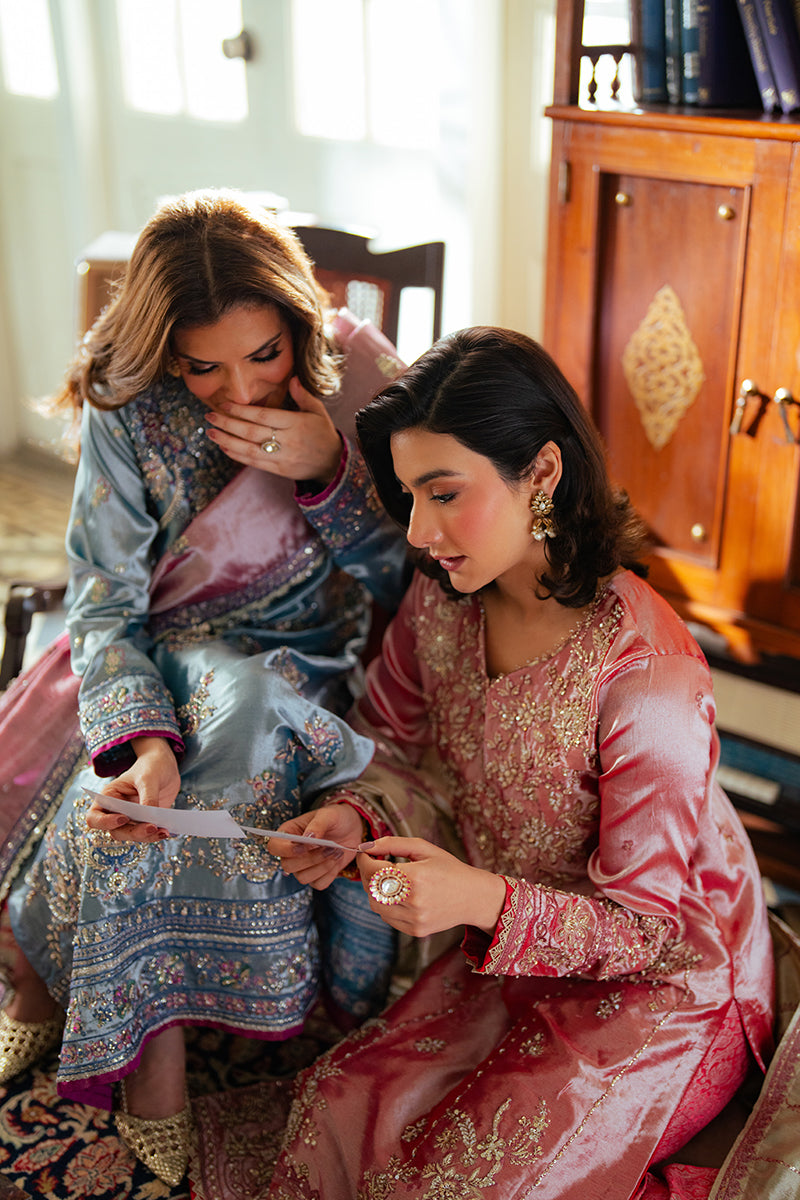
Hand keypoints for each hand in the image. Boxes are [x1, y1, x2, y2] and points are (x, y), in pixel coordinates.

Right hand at [85, 737, 179, 842]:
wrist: (164, 766)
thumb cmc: (150, 766)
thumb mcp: (149, 777)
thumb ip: (148, 797)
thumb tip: (150, 818)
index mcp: (109, 797)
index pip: (94, 817)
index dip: (105, 822)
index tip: (124, 818)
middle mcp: (116, 811)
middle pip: (116, 832)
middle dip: (134, 833)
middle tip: (152, 827)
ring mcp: (131, 818)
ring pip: (132, 836)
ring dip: (147, 837)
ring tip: (163, 831)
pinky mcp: (144, 822)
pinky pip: (146, 834)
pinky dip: (155, 835)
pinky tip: (166, 831)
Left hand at [205, 376, 342, 485]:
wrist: (333, 464)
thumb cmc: (323, 433)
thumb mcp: (318, 411)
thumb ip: (303, 395)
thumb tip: (291, 378)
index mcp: (296, 424)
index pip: (264, 416)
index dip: (242, 410)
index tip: (225, 403)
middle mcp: (288, 441)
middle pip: (252, 432)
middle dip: (228, 423)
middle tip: (210, 416)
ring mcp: (282, 457)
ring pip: (249, 449)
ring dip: (227, 441)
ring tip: (211, 433)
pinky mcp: (279, 469)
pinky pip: (255, 462)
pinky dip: (238, 455)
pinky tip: (224, 447)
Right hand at [267, 804, 364, 889]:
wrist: (352, 828)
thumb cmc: (336, 818)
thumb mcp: (328, 814)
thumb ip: (317, 825)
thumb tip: (308, 838)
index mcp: (289, 833)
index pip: (274, 847)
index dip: (286, 850)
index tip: (305, 846)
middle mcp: (292, 853)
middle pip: (287, 866)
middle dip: (311, 859)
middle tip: (330, 847)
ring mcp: (303, 867)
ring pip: (303, 878)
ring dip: (322, 866)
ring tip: (336, 851)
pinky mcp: (317, 876)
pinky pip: (318, 884)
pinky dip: (330, 874)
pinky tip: (336, 860)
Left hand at [358, 838, 506, 936]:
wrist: (474, 897)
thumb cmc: (449, 868)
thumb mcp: (424, 849)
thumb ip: (393, 844)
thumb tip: (366, 846)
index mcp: (416, 877)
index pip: (373, 870)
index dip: (364, 860)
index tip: (366, 853)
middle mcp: (414, 901)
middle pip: (370, 889)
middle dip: (367, 874)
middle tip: (376, 863)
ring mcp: (414, 919)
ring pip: (375, 905)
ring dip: (374, 890)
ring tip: (389, 879)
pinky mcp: (415, 930)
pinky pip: (387, 918)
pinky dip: (386, 905)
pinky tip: (399, 894)